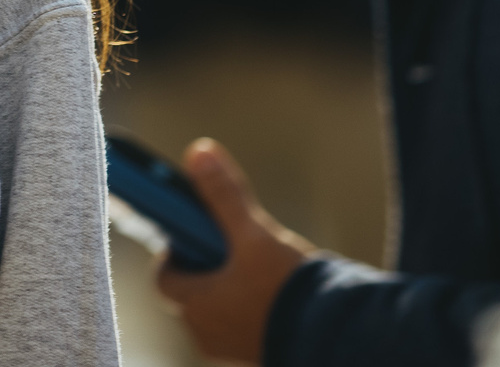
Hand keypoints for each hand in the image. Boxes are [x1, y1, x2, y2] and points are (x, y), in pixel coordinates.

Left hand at [154, 138, 321, 364]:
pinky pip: (240, 325)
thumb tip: (199, 153)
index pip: (164, 277)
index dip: (172, 251)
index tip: (188, 232)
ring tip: (255, 264)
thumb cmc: (289, 292)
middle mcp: (207, 333)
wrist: (336, 337)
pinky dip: (247, 305)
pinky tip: (273, 289)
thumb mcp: (255, 235)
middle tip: (227, 244)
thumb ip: (224, 196)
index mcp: (196, 306)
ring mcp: (231, 347)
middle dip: (204, 266)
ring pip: (216, 309)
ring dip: (228, 285)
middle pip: (191, 292)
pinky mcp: (256, 352)